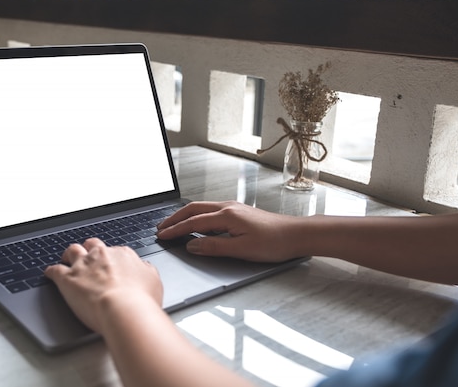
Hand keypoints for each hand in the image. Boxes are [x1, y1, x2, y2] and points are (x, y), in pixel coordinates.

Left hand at [44, 238, 162, 333]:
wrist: (123, 309)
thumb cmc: (141, 300)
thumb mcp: (153, 281)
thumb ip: (146, 270)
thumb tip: (143, 267)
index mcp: (123, 255)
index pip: (115, 251)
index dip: (111, 258)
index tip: (110, 265)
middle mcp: (102, 255)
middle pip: (92, 245)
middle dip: (89, 249)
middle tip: (88, 256)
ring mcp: (83, 265)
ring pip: (72, 251)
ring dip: (69, 255)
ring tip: (66, 259)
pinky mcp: (67, 279)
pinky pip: (54, 270)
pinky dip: (50, 271)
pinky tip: (49, 274)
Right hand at [156, 201, 300, 262]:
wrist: (296, 234)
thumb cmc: (274, 243)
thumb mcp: (241, 250)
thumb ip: (214, 247)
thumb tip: (192, 246)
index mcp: (226, 215)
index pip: (193, 222)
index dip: (175, 229)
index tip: (161, 235)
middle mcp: (228, 207)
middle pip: (193, 210)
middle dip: (174, 218)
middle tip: (160, 227)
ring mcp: (233, 208)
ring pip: (201, 209)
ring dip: (185, 216)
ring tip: (173, 225)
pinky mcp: (239, 212)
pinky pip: (211, 211)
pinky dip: (197, 216)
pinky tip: (196, 224)